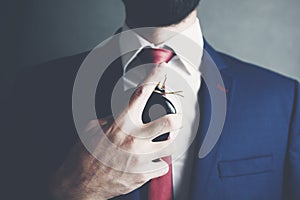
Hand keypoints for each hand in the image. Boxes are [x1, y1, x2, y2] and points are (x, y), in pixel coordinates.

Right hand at [50, 64, 181, 199]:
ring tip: (158, 143)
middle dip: (175, 118)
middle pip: (168, 122)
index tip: (161, 69)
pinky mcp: (143, 175)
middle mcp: (133, 140)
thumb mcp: (92, 129)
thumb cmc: (84, 156)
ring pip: (170, 146)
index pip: (140, 94)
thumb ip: (111, 118)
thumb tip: (124, 113)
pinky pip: (162, 166)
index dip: (153, 77)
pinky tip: (149, 162)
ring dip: (166, 143)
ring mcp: (141, 159)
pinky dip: (158, 163)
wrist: (80, 184)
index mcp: (120, 125)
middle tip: (174, 118)